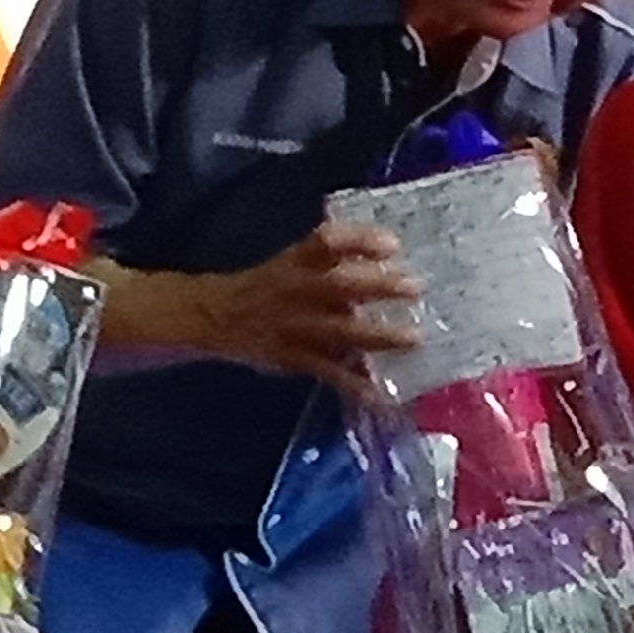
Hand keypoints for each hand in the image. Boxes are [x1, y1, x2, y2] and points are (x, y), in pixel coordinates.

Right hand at [199, 221, 421, 395]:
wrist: (218, 316)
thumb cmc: (269, 285)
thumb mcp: (293, 260)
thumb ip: (332, 254)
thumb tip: (386, 246)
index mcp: (297, 261)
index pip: (327, 242)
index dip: (360, 240)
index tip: (392, 244)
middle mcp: (297, 290)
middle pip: (339, 284)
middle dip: (378, 286)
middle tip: (415, 287)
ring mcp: (296, 326)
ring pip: (340, 330)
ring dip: (379, 335)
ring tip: (414, 339)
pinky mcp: (294, 357)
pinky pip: (328, 371)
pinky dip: (354, 382)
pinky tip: (381, 392)